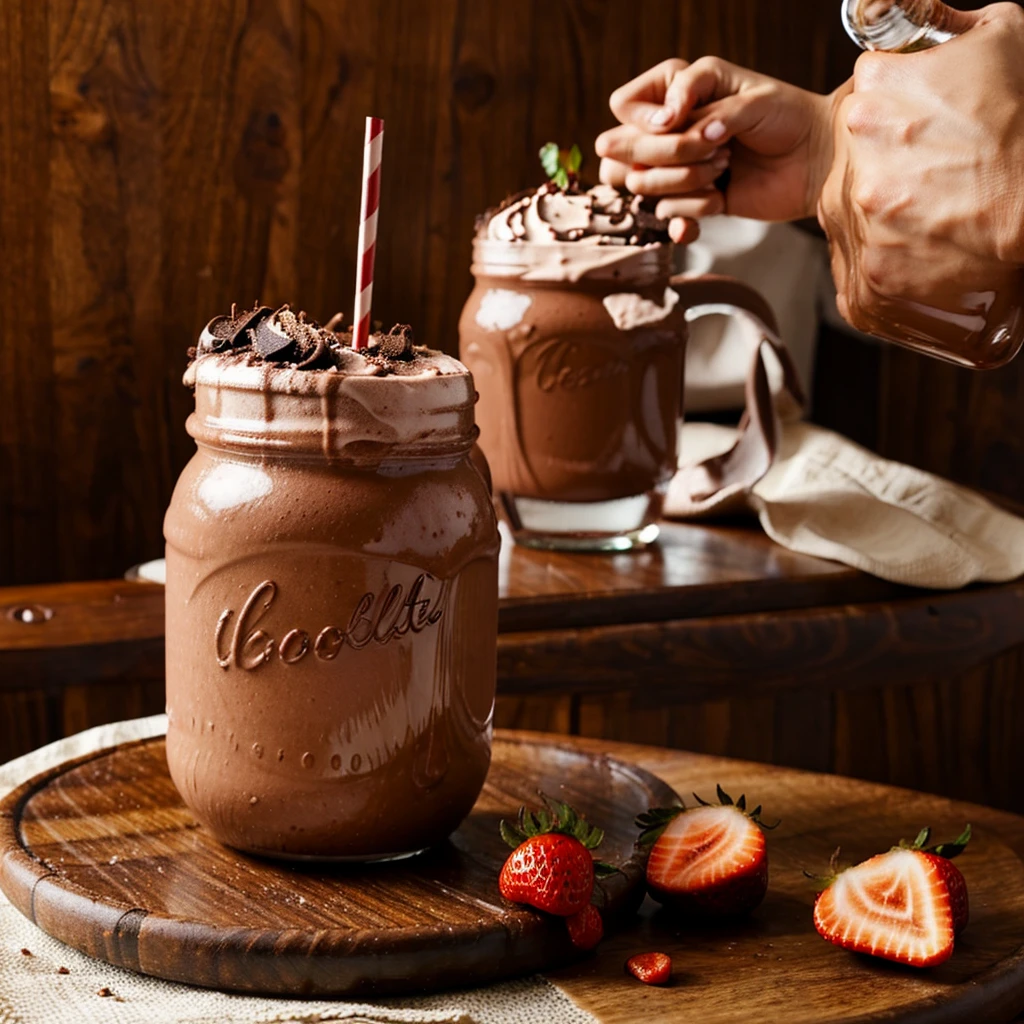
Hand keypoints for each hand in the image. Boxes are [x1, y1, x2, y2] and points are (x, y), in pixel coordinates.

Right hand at [596, 57, 839, 241]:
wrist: (817, 160)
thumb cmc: (788, 116)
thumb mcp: (752, 98)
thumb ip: (709, 108)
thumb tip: (672, 126)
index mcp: (678, 92)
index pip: (623, 105)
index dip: (642, 119)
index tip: (676, 121)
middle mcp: (670, 131)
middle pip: (621, 151)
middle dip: (666, 154)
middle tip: (712, 148)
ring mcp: (677, 169)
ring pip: (640, 184)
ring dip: (683, 181)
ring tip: (723, 168)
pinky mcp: (692, 202)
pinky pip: (667, 216)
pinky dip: (690, 215)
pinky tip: (717, 201)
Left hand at [820, 2, 1023, 334]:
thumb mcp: (1000, 44)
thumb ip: (949, 29)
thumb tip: (927, 19)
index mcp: (866, 105)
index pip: (861, 107)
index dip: (895, 118)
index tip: (920, 131)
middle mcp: (848, 170)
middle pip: (853, 172)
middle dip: (889, 176)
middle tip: (939, 180)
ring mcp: (855, 232)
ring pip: (854, 226)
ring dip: (888, 226)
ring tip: (939, 220)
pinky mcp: (867, 287)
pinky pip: (859, 281)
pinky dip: (888, 275)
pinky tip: (926, 259)